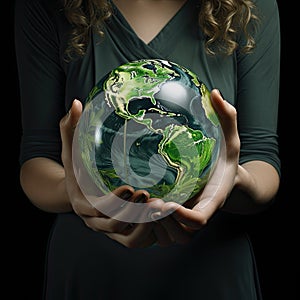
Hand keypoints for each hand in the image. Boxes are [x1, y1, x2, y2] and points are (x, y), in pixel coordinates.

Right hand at [59, 99, 155, 247]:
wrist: (77, 192)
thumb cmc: (77, 169)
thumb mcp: (71, 149)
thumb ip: (70, 128)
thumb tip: (76, 103)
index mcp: (82, 204)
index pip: (98, 209)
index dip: (115, 201)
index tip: (132, 187)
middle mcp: (94, 222)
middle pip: (114, 225)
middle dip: (133, 213)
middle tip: (153, 197)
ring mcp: (107, 230)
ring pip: (127, 237)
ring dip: (144, 225)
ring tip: (161, 207)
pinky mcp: (119, 233)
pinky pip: (136, 240)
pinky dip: (148, 232)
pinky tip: (162, 217)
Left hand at [150, 89, 239, 243]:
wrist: (225, 178)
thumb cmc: (227, 160)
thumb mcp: (231, 138)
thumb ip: (227, 118)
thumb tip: (214, 93)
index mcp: (212, 200)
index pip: (199, 219)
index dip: (182, 217)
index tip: (165, 202)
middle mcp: (198, 212)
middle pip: (180, 233)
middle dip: (161, 223)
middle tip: (143, 201)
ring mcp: (187, 218)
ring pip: (169, 236)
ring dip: (152, 225)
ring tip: (135, 203)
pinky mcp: (178, 217)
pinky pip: (162, 230)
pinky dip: (149, 223)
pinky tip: (134, 204)